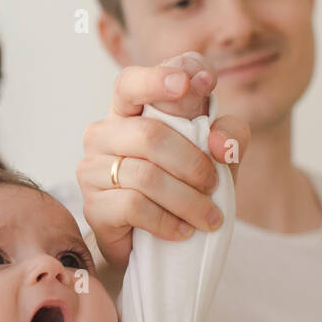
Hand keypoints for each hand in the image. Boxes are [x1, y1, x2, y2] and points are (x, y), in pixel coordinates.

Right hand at [78, 64, 249, 270]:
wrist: (154, 243)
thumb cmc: (183, 184)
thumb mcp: (217, 156)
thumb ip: (229, 135)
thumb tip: (219, 143)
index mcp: (128, 110)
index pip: (132, 82)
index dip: (159, 78)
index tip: (196, 83)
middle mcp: (103, 133)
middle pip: (150, 135)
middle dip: (193, 164)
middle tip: (214, 185)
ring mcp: (91, 169)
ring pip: (146, 176)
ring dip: (187, 200)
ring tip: (208, 218)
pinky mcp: (92, 206)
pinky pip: (134, 206)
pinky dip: (167, 221)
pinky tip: (182, 230)